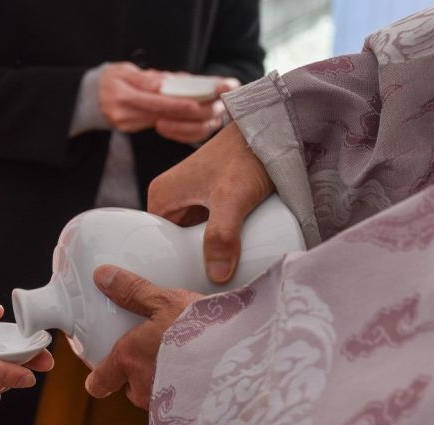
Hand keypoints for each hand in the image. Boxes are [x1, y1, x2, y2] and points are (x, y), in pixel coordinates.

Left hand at [85, 266, 200, 408]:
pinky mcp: (190, 416)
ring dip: (166, 386)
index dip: (101, 379)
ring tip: (186, 365)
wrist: (243, 358)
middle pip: (132, 390)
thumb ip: (133, 292)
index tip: (103, 374)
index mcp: (129, 360)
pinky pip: (181, 408)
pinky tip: (204, 380)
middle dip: (141, 377)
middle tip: (158, 356)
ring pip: (156, 399)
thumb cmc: (202, 328)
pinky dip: (188, 396)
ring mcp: (167, 407)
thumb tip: (102, 275)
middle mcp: (143, 389)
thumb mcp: (166, 301)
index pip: (100, 383)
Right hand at [98, 63, 217, 133]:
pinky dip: (168, 117)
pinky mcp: (129, 129)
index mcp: (122, 97)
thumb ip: (144, 78)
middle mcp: (123, 115)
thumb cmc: (108, 79)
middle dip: (183, 113)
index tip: (195, 105)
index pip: (155, 103)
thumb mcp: (123, 70)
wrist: (88, 97)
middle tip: (205, 107)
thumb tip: (164, 83)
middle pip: (160, 115)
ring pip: (159, 121)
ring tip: (197, 107)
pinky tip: (180, 113)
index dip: (176, 105)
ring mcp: (126, 125)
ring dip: (179, 116)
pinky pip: (153, 123)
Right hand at [148, 122, 273, 283]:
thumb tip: (216, 276)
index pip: (156, 245)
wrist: (276, 127)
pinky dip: (222, 241)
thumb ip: (222, 236)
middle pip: (178, 243)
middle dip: (194, 263)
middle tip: (211, 288)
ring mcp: (195, 196)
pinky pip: (213, 226)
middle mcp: (173, 196)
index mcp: (161, 197)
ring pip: (198, 236)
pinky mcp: (216, 196)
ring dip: (210, 253)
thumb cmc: (248, 155)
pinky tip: (235, 258)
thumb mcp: (232, 198)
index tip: (188, 287)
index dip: (171, 267)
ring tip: (224, 278)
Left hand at [153, 75, 239, 143]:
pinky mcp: (200, 133)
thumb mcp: (170, 79)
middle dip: (187, 112)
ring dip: (180, 127)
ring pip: (202, 128)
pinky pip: (192, 137)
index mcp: (221, 88)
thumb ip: (167, 80)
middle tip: (166, 109)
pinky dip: (176, 133)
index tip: (219, 88)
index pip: (232, 87)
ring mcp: (213, 122)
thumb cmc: (170, 84)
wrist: (164, 100)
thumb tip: (157, 87)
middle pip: (211, 111)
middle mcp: (220, 106)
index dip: (228, 88)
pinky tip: (161, 128)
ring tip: (159, 123)